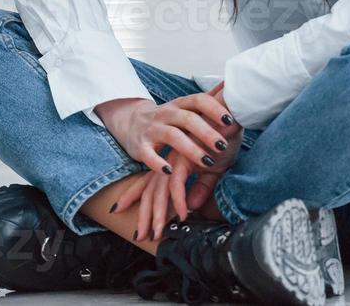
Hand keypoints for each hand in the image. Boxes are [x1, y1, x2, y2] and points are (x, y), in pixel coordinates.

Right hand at [95, 85, 236, 176]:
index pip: (198, 100)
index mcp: (179, 104)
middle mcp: (165, 114)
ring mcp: (151, 129)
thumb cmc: (166, 119)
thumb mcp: (184, 108)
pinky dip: (158, 163)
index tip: (230, 120)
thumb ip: (205, 103)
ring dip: (191, 149)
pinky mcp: (140, 146)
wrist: (130, 123)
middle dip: (206, 132)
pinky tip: (170, 172)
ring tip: (208, 162)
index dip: (214, 108)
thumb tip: (230, 86)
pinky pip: (149, 155)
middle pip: (187, 119)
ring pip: (172, 136)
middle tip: (223, 146)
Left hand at [109, 83, 241, 240]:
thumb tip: (191, 208)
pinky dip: (179, 200)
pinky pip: (178, 182)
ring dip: (159, 213)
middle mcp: (169, 159)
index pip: (148, 182)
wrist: (231, 114)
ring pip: (160, 190)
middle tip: (140, 235)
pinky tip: (183, 214)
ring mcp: (175, 157)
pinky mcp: (185, 156)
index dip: (133, 195)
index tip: (119, 209)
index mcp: (172, 161)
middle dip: (143, 214)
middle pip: (150, 190)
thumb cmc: (223, 139)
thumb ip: (200, 188)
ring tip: (157, 233)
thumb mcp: (213, 169)